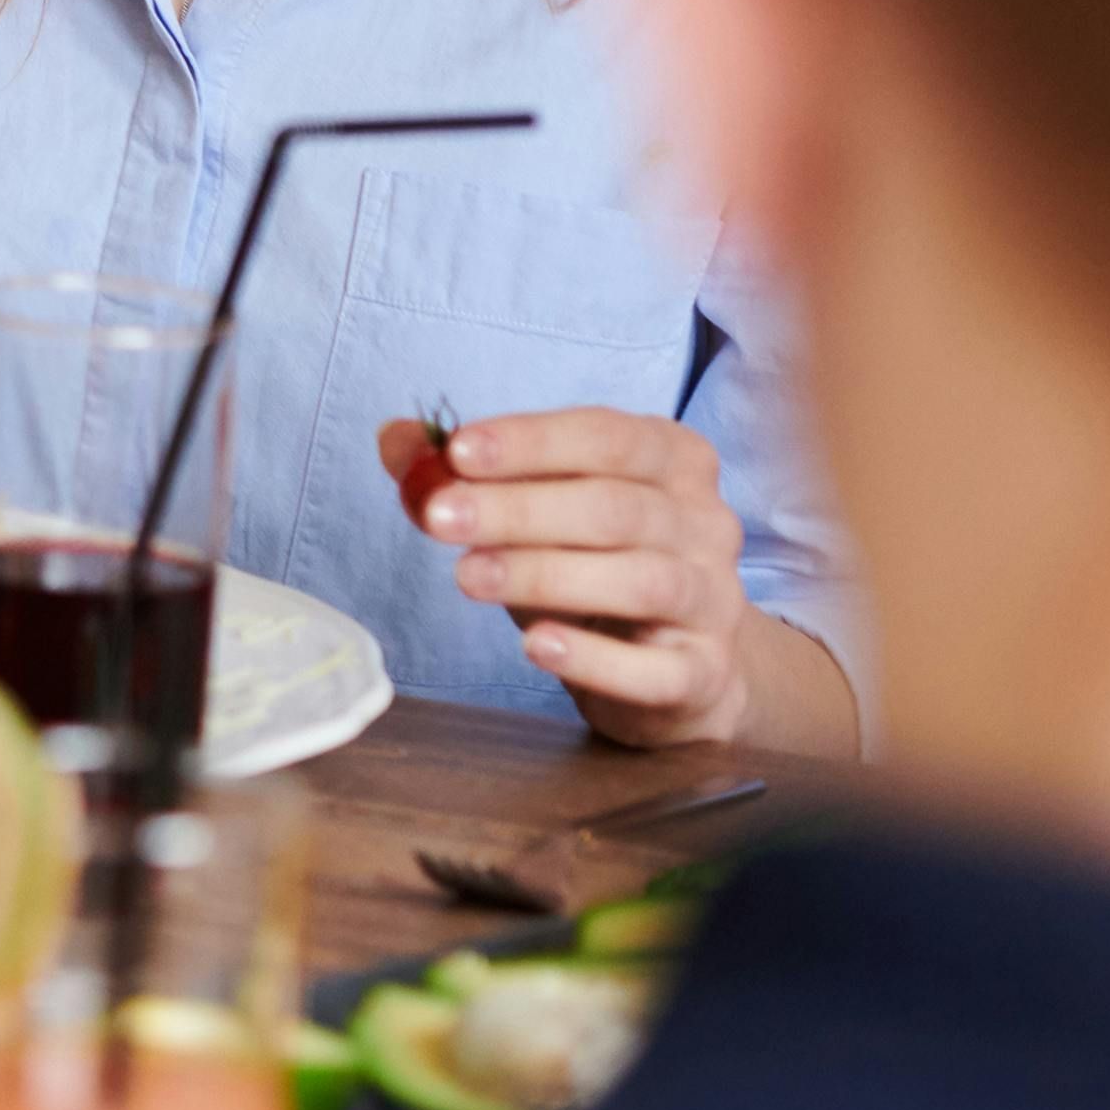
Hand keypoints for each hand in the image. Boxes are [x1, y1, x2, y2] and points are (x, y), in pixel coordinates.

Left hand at [377, 406, 757, 747]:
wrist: (676, 669)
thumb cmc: (597, 567)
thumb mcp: (537, 512)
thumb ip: (468, 475)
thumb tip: (394, 439)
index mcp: (673, 460)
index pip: (607, 436)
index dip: (531, 441)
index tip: (457, 452)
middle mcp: (706, 523)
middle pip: (615, 506)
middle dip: (519, 509)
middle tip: (439, 519)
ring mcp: (715, 600)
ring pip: (639, 580)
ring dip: (544, 575)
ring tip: (466, 577)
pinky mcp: (705, 673)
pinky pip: (658, 669)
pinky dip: (596, 658)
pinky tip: (536, 646)